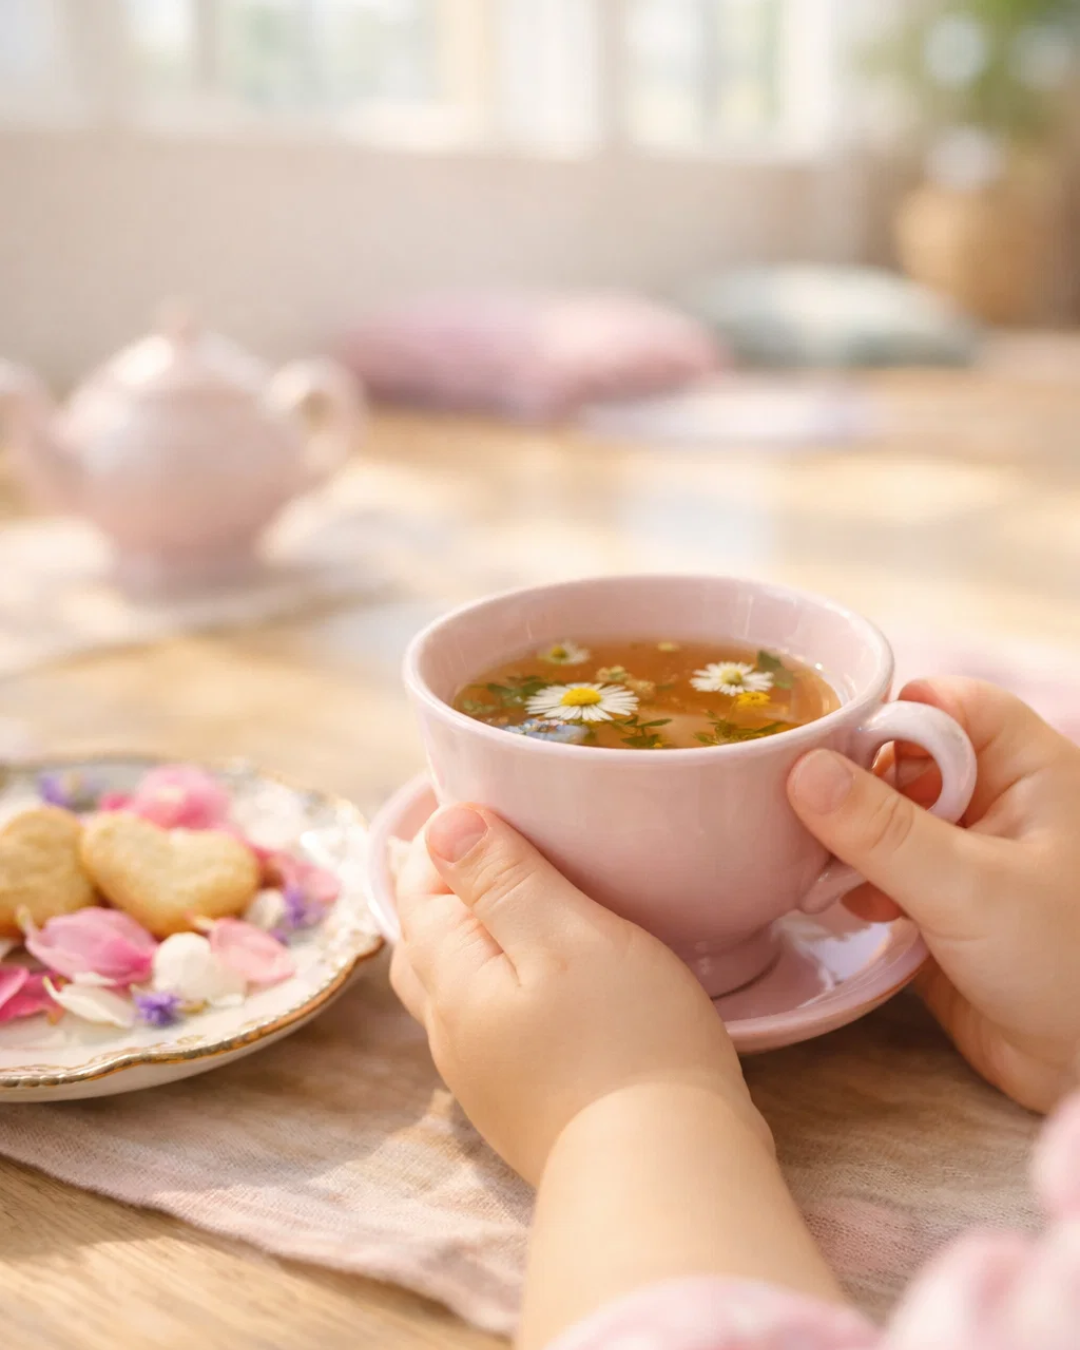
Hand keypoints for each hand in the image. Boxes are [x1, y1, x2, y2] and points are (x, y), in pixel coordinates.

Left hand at [391, 803, 763, 1183]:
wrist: (666, 1175)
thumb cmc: (625, 1041)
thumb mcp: (565, 934)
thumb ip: (501, 877)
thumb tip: (444, 822)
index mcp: (451, 978)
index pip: (417, 885)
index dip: (444, 835)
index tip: (486, 796)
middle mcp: (453, 1030)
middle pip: (428, 937)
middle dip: (451, 884)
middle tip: (502, 842)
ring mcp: (488, 1074)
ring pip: (458, 983)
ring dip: (478, 934)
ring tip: (528, 902)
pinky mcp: (527, 1101)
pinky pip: (495, 1021)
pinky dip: (507, 980)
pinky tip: (555, 977)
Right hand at [788, 678, 1079, 1112]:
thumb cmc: (1066, 965)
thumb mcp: (969, 888)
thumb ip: (882, 829)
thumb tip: (801, 769)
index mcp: (1027, 769)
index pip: (944, 703)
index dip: (886, 715)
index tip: (821, 746)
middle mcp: (996, 801)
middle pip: (901, 756)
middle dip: (851, 785)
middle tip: (805, 815)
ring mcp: (966, 855)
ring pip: (883, 817)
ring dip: (845, 841)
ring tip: (823, 871)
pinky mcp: (940, 906)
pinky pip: (880, 872)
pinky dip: (854, 883)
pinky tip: (845, 908)